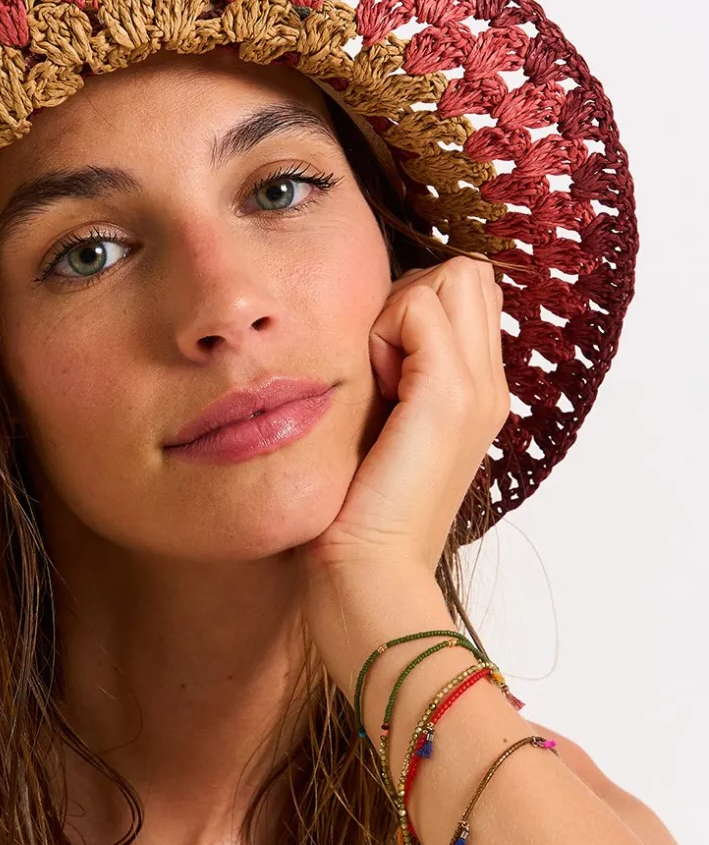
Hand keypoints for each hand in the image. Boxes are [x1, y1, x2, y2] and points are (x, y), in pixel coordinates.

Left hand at [301, 254, 509, 577]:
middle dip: (411, 297)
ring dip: (398, 311)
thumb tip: (367, 329)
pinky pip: (420, 305)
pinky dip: (382, 330)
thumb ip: (389, 376)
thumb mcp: (378, 429)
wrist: (369, 571)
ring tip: (377, 378)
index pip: (466, 292)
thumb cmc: (355, 512)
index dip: (415, 306)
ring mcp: (478, 388)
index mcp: (477, 393)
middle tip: (378, 366)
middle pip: (467, 273)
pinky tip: (372, 387)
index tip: (379, 368)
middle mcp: (489, 385)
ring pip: (452, 276)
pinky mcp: (450, 394)